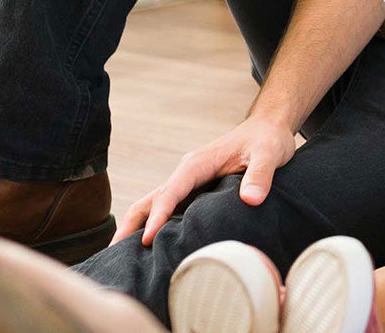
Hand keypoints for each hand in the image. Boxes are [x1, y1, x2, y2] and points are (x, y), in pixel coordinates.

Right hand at [113, 113, 297, 245]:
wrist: (269, 129)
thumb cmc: (267, 140)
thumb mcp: (269, 154)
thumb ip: (260, 176)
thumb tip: (251, 200)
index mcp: (197, 164)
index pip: (171, 192)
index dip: (158, 216)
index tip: (148, 239)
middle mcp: (187, 173)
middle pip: (150, 200)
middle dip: (132, 225)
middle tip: (115, 253)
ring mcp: (189, 182)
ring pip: (155, 204)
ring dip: (138, 226)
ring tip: (124, 256)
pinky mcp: (196, 190)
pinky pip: (170, 208)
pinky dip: (156, 225)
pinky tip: (153, 246)